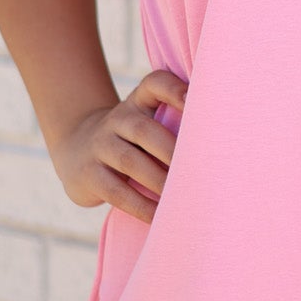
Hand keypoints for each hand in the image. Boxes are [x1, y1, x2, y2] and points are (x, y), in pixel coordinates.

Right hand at [51, 69, 187, 223]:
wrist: (76, 149)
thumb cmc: (131, 139)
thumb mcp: (146, 120)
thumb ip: (176, 122)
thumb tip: (224, 145)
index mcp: (138, 102)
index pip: (154, 84)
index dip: (173, 89)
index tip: (193, 99)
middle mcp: (117, 119)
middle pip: (144, 130)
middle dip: (171, 151)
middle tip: (199, 170)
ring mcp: (100, 146)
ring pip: (129, 161)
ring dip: (159, 181)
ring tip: (183, 197)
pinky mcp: (89, 175)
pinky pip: (117, 192)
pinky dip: (141, 206)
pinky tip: (161, 216)